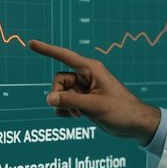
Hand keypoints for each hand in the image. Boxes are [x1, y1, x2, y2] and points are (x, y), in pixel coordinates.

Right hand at [29, 40, 160, 145]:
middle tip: (74, 109)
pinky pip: (64, 103)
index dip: (47, 50)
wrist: (135, 124)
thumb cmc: (122, 111)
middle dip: (59, 95)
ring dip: (64, 106)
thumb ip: (71, 102)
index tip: (31, 43)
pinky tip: (78, 117)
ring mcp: (84, 89)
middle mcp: (85, 77)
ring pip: (60, 93)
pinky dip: (66, 111)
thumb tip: (48, 99)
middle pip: (58, 81)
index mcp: (91, 69)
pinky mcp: (83, 101)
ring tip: (79, 115)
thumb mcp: (96, 106)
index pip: (64, 56)